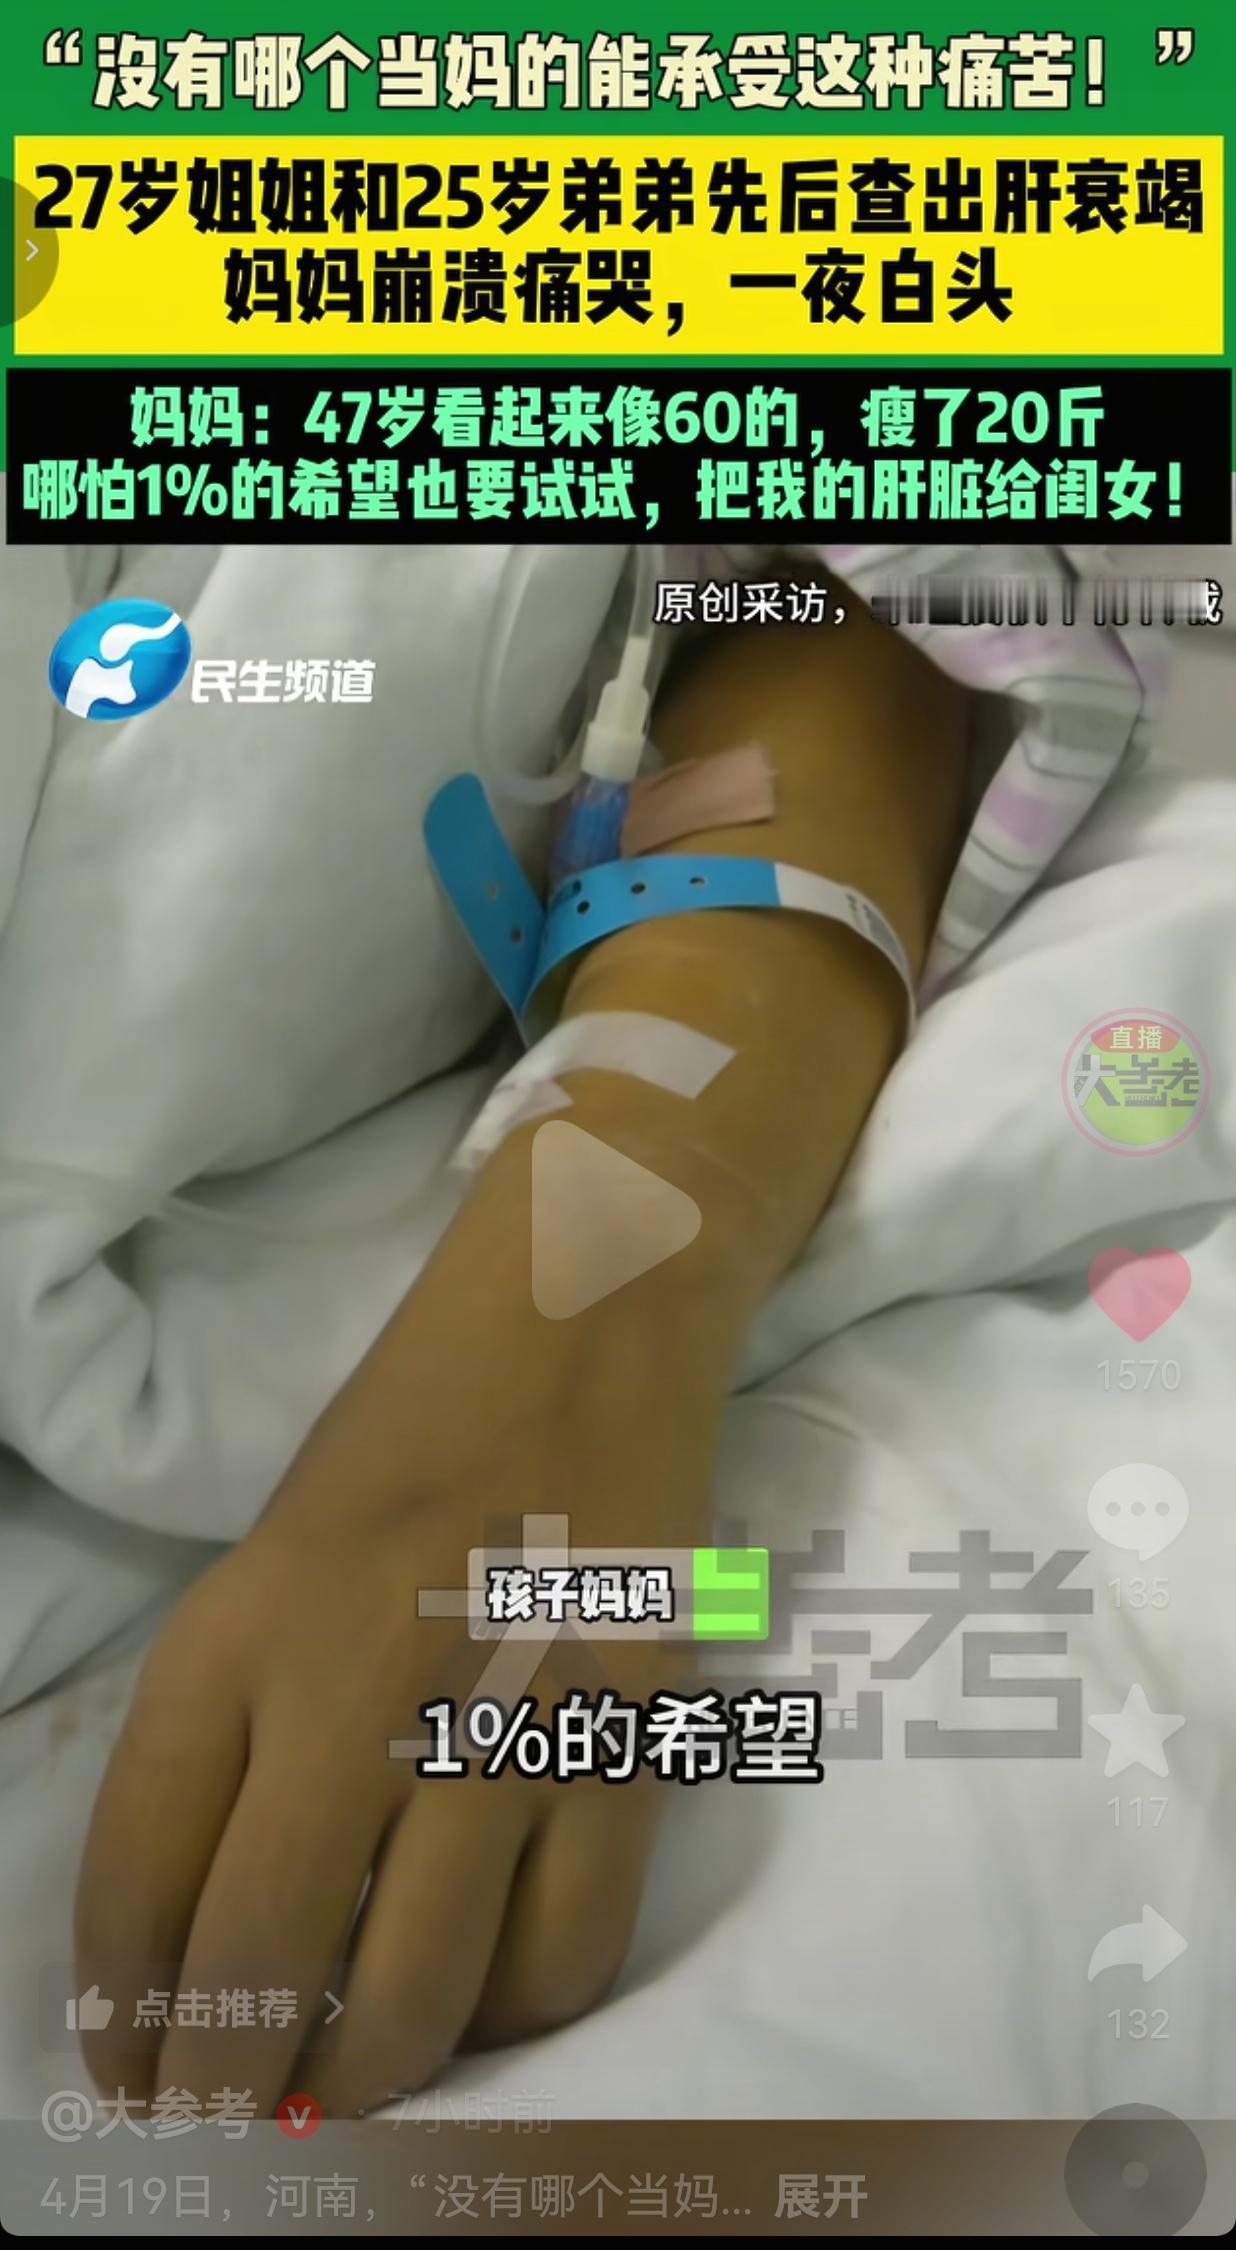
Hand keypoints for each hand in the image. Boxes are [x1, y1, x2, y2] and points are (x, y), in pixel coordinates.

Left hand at [75, 1135, 726, 2118]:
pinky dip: (514, 2016)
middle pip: (263, 1958)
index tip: (133, 2069)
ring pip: (422, 1991)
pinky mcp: (632, 1735)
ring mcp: (506, 1713)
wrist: (585, 1325)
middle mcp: (357, 1683)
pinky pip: (566, 1953)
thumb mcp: (271, 1563)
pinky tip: (486, 1998)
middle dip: (227, 2081)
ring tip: (352, 2077)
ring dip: (371, 2073)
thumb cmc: (408, 1434)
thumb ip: (242, 1734)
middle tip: (228, 2117)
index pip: (136, 1873)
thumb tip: (233, 1932)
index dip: (120, 2010)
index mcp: (238, 1626)